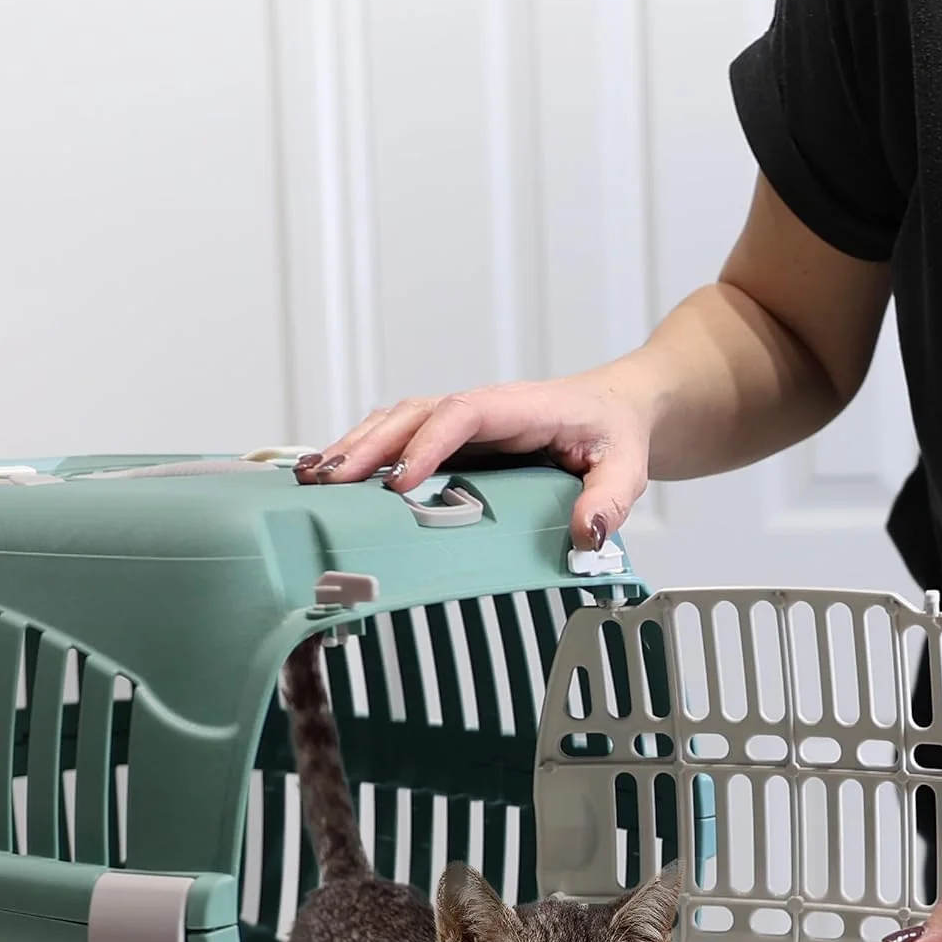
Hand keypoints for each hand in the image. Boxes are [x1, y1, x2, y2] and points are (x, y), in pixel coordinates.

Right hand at [290, 369, 654, 548]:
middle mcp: (483, 408)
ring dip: (356, 446)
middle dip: (369, 446)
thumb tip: (587, 533)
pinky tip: (334, 477)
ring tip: (314, 478)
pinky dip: (366, 452)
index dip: (428, 444)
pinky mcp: (455, 438)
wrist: (619, 409)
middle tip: (329, 481)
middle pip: (414, 415)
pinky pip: (402, 437)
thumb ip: (609, 498)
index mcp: (521, 407)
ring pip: (398, 422)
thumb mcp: (627, 468)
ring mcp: (464, 421)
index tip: (401, 482)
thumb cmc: (619, 435)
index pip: (463, 414)